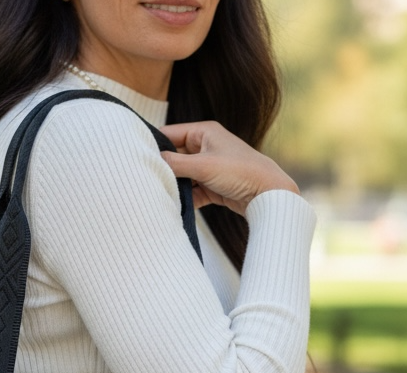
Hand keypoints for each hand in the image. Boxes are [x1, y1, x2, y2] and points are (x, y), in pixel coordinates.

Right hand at [159, 121, 299, 215]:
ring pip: (183, 176)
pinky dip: (186, 198)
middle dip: (163, 169)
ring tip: (160, 194)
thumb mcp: (203, 166)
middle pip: (175, 156)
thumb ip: (175, 163)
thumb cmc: (241, 172)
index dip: (154, 145)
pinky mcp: (214, 186)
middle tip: (146, 180)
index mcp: (204, 132)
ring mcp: (210, 167)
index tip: (137, 157)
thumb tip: (151, 161)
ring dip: (174, 186)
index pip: (170, 134)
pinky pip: (193, 191)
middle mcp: (206, 147)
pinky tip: (177, 206)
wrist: (269, 194)